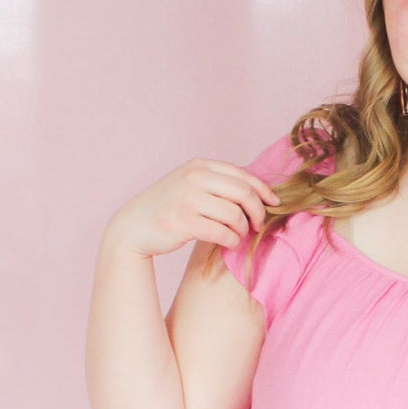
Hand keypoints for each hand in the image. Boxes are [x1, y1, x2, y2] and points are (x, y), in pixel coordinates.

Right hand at [105, 157, 281, 260]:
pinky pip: (222, 232)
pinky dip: (231, 241)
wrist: (134, 227)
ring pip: (235, 214)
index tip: (273, 203)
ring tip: (238, 235)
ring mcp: (188, 198)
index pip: (242, 174)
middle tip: (258, 225)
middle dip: (257, 212)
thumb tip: (256, 191)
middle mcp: (194, 177)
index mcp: (199, 165)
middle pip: (244, 193)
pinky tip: (228, 243)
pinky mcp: (184, 221)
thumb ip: (217, 183)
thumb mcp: (189, 184)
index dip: (263, 190)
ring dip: (242, 229)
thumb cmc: (167, 208)